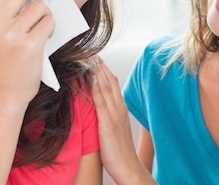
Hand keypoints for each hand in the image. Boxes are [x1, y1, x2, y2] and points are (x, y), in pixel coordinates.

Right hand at [0, 0, 54, 107]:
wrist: (5, 92)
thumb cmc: (6, 62)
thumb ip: (9, 12)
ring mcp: (11, 34)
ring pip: (39, 7)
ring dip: (46, 15)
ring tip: (42, 29)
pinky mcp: (29, 45)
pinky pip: (48, 22)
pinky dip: (51, 27)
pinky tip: (45, 38)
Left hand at [92, 56, 151, 183]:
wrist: (129, 167)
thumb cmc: (120, 152)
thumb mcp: (115, 128)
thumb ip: (108, 115)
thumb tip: (99, 106)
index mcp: (120, 109)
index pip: (112, 83)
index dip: (104, 69)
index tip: (96, 57)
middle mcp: (118, 108)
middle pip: (109, 81)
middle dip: (100, 65)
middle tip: (92, 50)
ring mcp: (114, 114)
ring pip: (106, 87)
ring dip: (98, 71)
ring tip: (90, 57)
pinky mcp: (108, 123)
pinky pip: (100, 101)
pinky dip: (96, 88)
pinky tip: (91, 78)